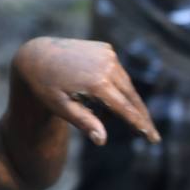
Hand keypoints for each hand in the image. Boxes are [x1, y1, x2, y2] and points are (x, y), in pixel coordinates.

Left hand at [13, 37, 159, 144]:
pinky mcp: (106, 48)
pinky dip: (117, 84)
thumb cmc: (44, 86)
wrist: (36, 56)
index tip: (153, 138)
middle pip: (131, 96)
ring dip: (127, 100)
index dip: (140, 124)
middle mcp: (106, 65)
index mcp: (96, 82)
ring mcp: (107, 54)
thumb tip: (102, 140)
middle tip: (151, 134)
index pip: (125, 109)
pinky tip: (106, 95)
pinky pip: (117, 71)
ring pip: (126, 84)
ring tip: (120, 117)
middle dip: (140, 115)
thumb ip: (83, 121)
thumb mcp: (59, 106)